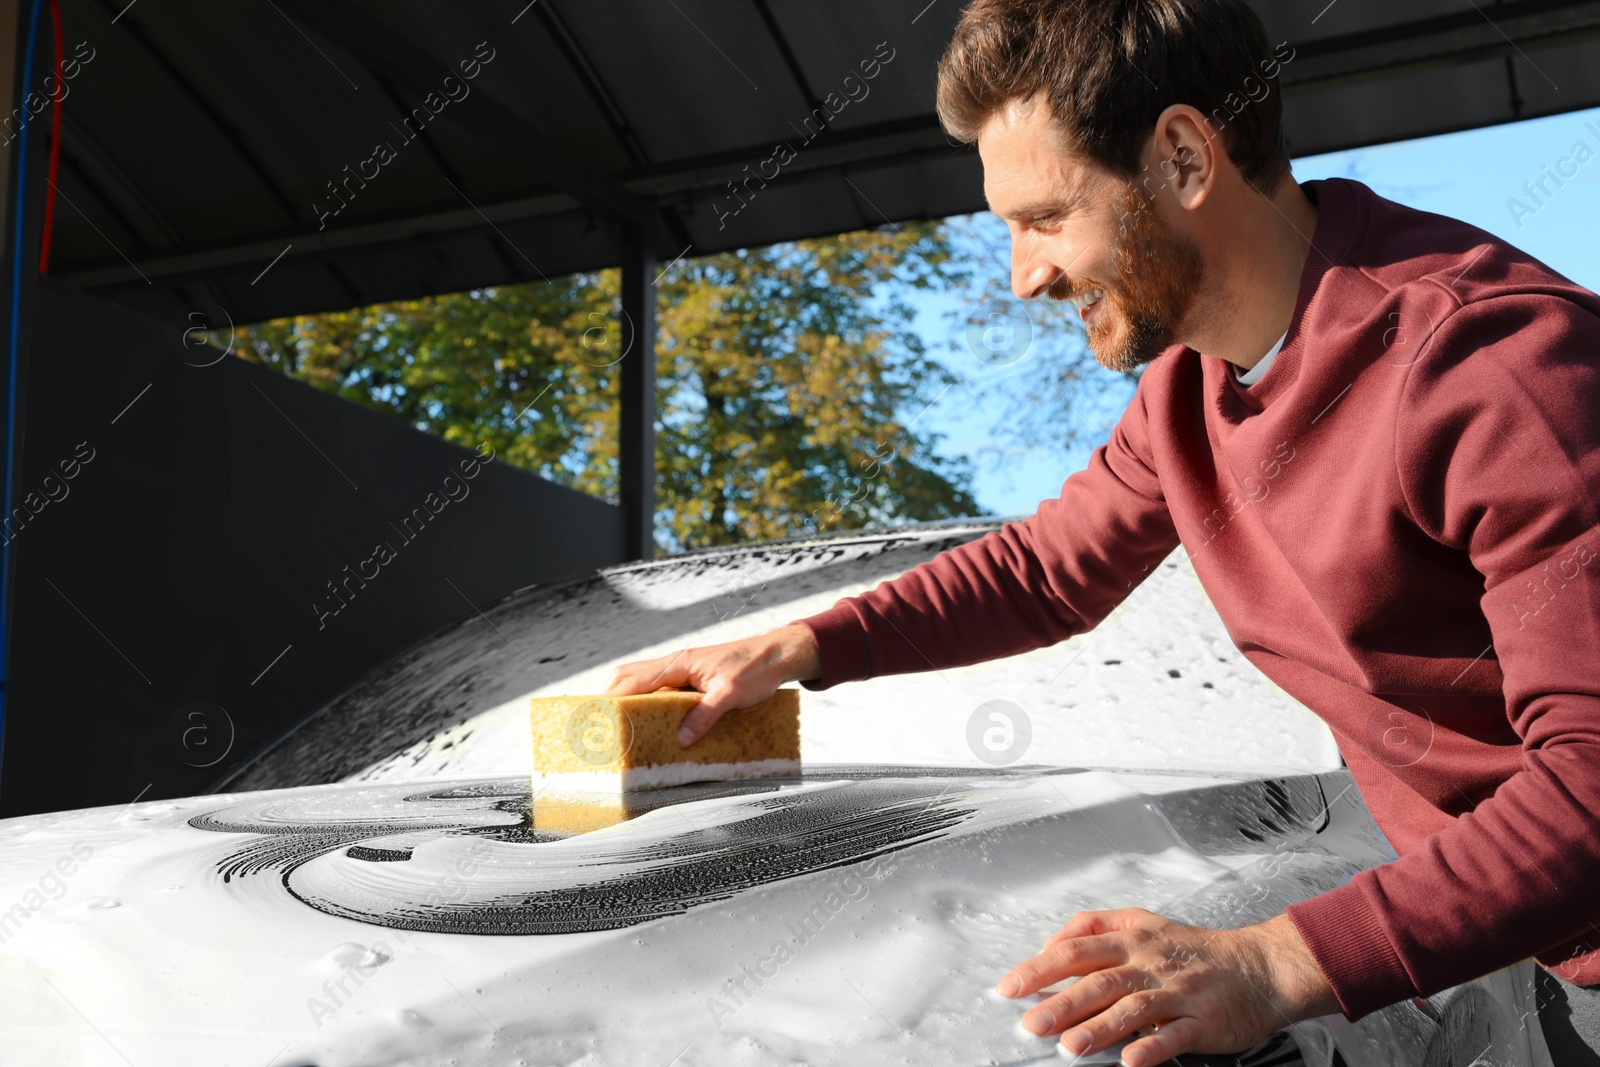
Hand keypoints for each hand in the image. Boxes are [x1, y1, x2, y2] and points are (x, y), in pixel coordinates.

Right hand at [603, 624, 821, 746]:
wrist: (777, 655)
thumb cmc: (755, 668)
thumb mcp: (730, 694)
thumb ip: (704, 715)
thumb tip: (680, 739)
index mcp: (678, 663)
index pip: (634, 680)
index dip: (612, 698)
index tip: (595, 716)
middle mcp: (675, 664)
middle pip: (630, 677)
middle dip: (612, 697)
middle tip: (600, 722)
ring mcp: (683, 670)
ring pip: (643, 681)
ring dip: (629, 698)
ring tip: (618, 724)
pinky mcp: (692, 678)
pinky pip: (660, 688)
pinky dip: (648, 700)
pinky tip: (650, 718)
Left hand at [993, 908, 1339, 1065]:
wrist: (1259, 966)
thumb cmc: (1193, 949)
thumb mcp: (1141, 922)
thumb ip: (1095, 925)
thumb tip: (1052, 941)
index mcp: (1130, 940)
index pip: (1075, 950)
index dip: (1039, 968)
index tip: (1009, 987)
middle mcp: (1149, 963)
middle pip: (1098, 981)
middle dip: (1061, 1003)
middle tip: (1030, 1023)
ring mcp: (1176, 992)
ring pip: (1133, 1008)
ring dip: (1099, 1028)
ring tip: (1070, 1047)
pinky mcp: (1202, 1020)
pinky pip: (1175, 1035)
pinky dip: (1152, 1048)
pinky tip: (1131, 1061)